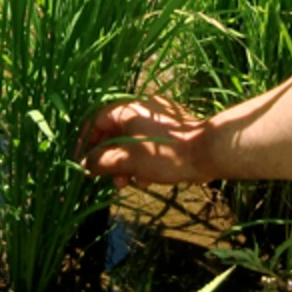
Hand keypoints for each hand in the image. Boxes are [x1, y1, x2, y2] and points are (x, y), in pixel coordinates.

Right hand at [81, 96, 211, 187]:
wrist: (207, 152)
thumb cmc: (164, 154)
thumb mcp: (127, 161)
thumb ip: (100, 162)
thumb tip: (84, 165)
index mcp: (127, 109)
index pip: (94, 122)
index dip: (85, 144)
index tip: (83, 165)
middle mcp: (141, 107)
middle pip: (113, 133)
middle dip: (110, 160)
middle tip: (111, 180)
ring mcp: (158, 117)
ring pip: (131, 141)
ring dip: (126, 164)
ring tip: (129, 183)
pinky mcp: (172, 129)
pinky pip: (148, 144)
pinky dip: (143, 160)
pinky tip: (147, 179)